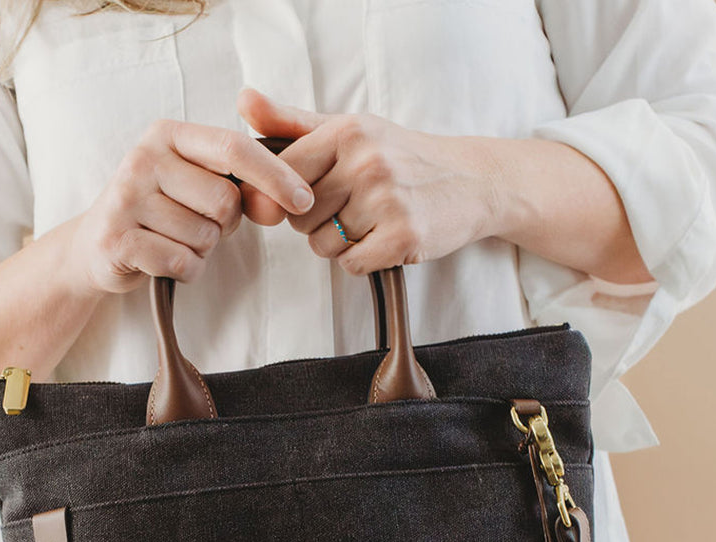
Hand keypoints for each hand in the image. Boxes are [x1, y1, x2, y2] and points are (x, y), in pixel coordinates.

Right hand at [68, 118, 315, 295]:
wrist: (94, 247)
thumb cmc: (158, 213)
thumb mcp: (193, 181)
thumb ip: (237, 180)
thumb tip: (289, 198)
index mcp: (167, 135)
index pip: (234, 147)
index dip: (274, 176)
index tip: (304, 200)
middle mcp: (143, 158)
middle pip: (224, 201)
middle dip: (224, 226)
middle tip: (195, 226)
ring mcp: (126, 198)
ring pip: (204, 237)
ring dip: (201, 252)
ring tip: (172, 242)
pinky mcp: (118, 238)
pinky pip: (181, 262)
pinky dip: (185, 271)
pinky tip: (163, 262)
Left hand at [235, 87, 500, 274]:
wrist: (472, 181)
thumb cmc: (401, 157)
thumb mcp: (349, 129)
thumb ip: (291, 122)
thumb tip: (243, 101)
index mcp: (348, 132)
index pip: (283, 177)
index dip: (294, 194)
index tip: (321, 189)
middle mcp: (367, 162)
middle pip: (299, 218)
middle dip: (318, 221)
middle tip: (354, 206)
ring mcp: (387, 200)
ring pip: (322, 245)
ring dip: (340, 243)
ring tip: (371, 222)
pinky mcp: (403, 237)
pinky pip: (351, 265)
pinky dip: (363, 260)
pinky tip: (383, 239)